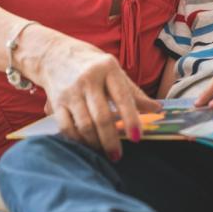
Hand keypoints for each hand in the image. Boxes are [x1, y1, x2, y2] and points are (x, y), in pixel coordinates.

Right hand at [38, 37, 160, 160]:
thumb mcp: (114, 72)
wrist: (55, 55)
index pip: (122, 97)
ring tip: (103, 151)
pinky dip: (77, 140)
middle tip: (117, 156)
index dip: (131, 119)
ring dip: (95, 143)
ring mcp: (70, 90)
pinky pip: (66, 127)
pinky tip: (86, 144)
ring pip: (84, 124)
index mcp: (108, 68)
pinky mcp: (56, 102)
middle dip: (111, 140)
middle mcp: (88, 78)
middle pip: (102, 116)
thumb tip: (157, 109)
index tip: (137, 138)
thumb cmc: (92, 66)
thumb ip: (134, 92)